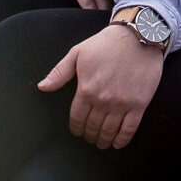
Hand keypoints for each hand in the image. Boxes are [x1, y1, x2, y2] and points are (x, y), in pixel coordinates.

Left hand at [36, 23, 163, 149]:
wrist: (138, 37)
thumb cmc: (106, 44)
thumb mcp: (77, 53)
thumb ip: (59, 73)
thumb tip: (42, 87)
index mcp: (86, 89)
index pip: (77, 118)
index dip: (75, 128)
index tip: (76, 131)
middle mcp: (103, 100)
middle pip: (93, 127)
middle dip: (89, 135)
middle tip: (89, 138)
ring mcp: (122, 103)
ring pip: (109, 131)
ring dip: (103, 141)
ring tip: (101, 143)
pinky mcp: (139, 104)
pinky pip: (129, 129)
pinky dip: (122, 140)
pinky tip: (117, 144)